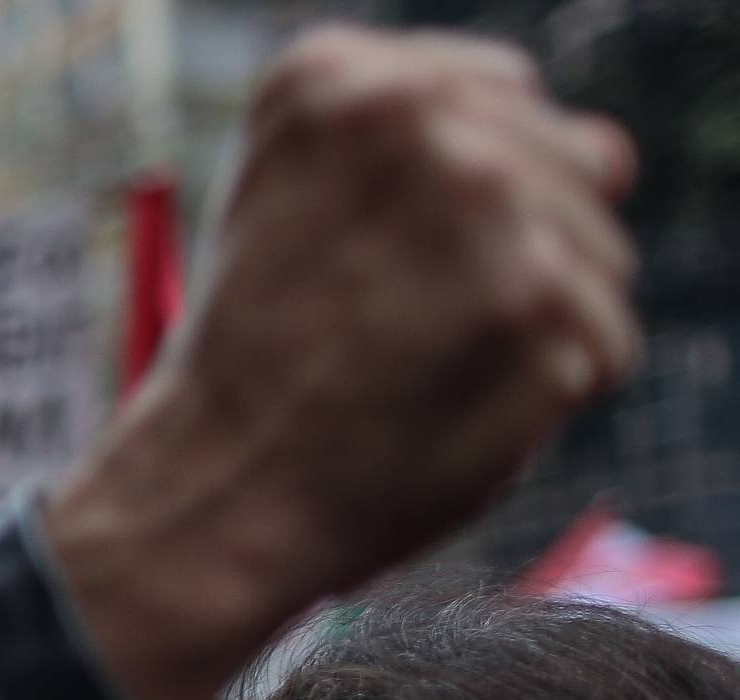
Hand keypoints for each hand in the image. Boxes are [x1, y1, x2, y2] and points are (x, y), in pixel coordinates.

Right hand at [49, 27, 637, 699]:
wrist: (217, 495)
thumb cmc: (255, 359)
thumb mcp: (289, 201)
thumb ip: (422, 143)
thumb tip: (607, 157)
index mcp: (338, 80)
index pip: (502, 92)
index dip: (458, 190)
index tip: (382, 258)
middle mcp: (418, 124)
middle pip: (575, 160)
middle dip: (512, 252)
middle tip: (403, 330)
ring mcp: (488, 215)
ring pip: (599, 253)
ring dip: (535, 323)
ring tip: (423, 373)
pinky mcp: (541, 311)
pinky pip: (604, 341)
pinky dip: (545, 393)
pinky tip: (455, 412)